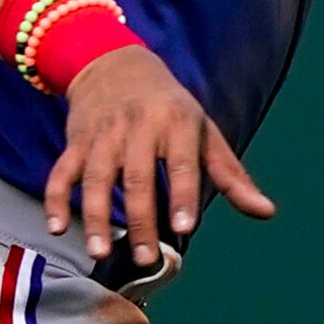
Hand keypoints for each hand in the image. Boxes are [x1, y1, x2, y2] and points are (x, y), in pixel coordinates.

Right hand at [42, 45, 273, 267]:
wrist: (116, 64)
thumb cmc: (171, 107)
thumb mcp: (205, 132)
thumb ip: (232, 176)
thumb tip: (266, 213)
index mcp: (177, 123)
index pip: (182, 162)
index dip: (183, 194)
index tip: (184, 226)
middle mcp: (139, 126)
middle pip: (137, 177)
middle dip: (141, 219)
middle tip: (147, 259)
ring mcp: (104, 134)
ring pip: (96, 178)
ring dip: (96, 217)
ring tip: (101, 254)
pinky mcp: (76, 141)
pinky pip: (61, 172)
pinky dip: (56, 199)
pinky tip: (58, 228)